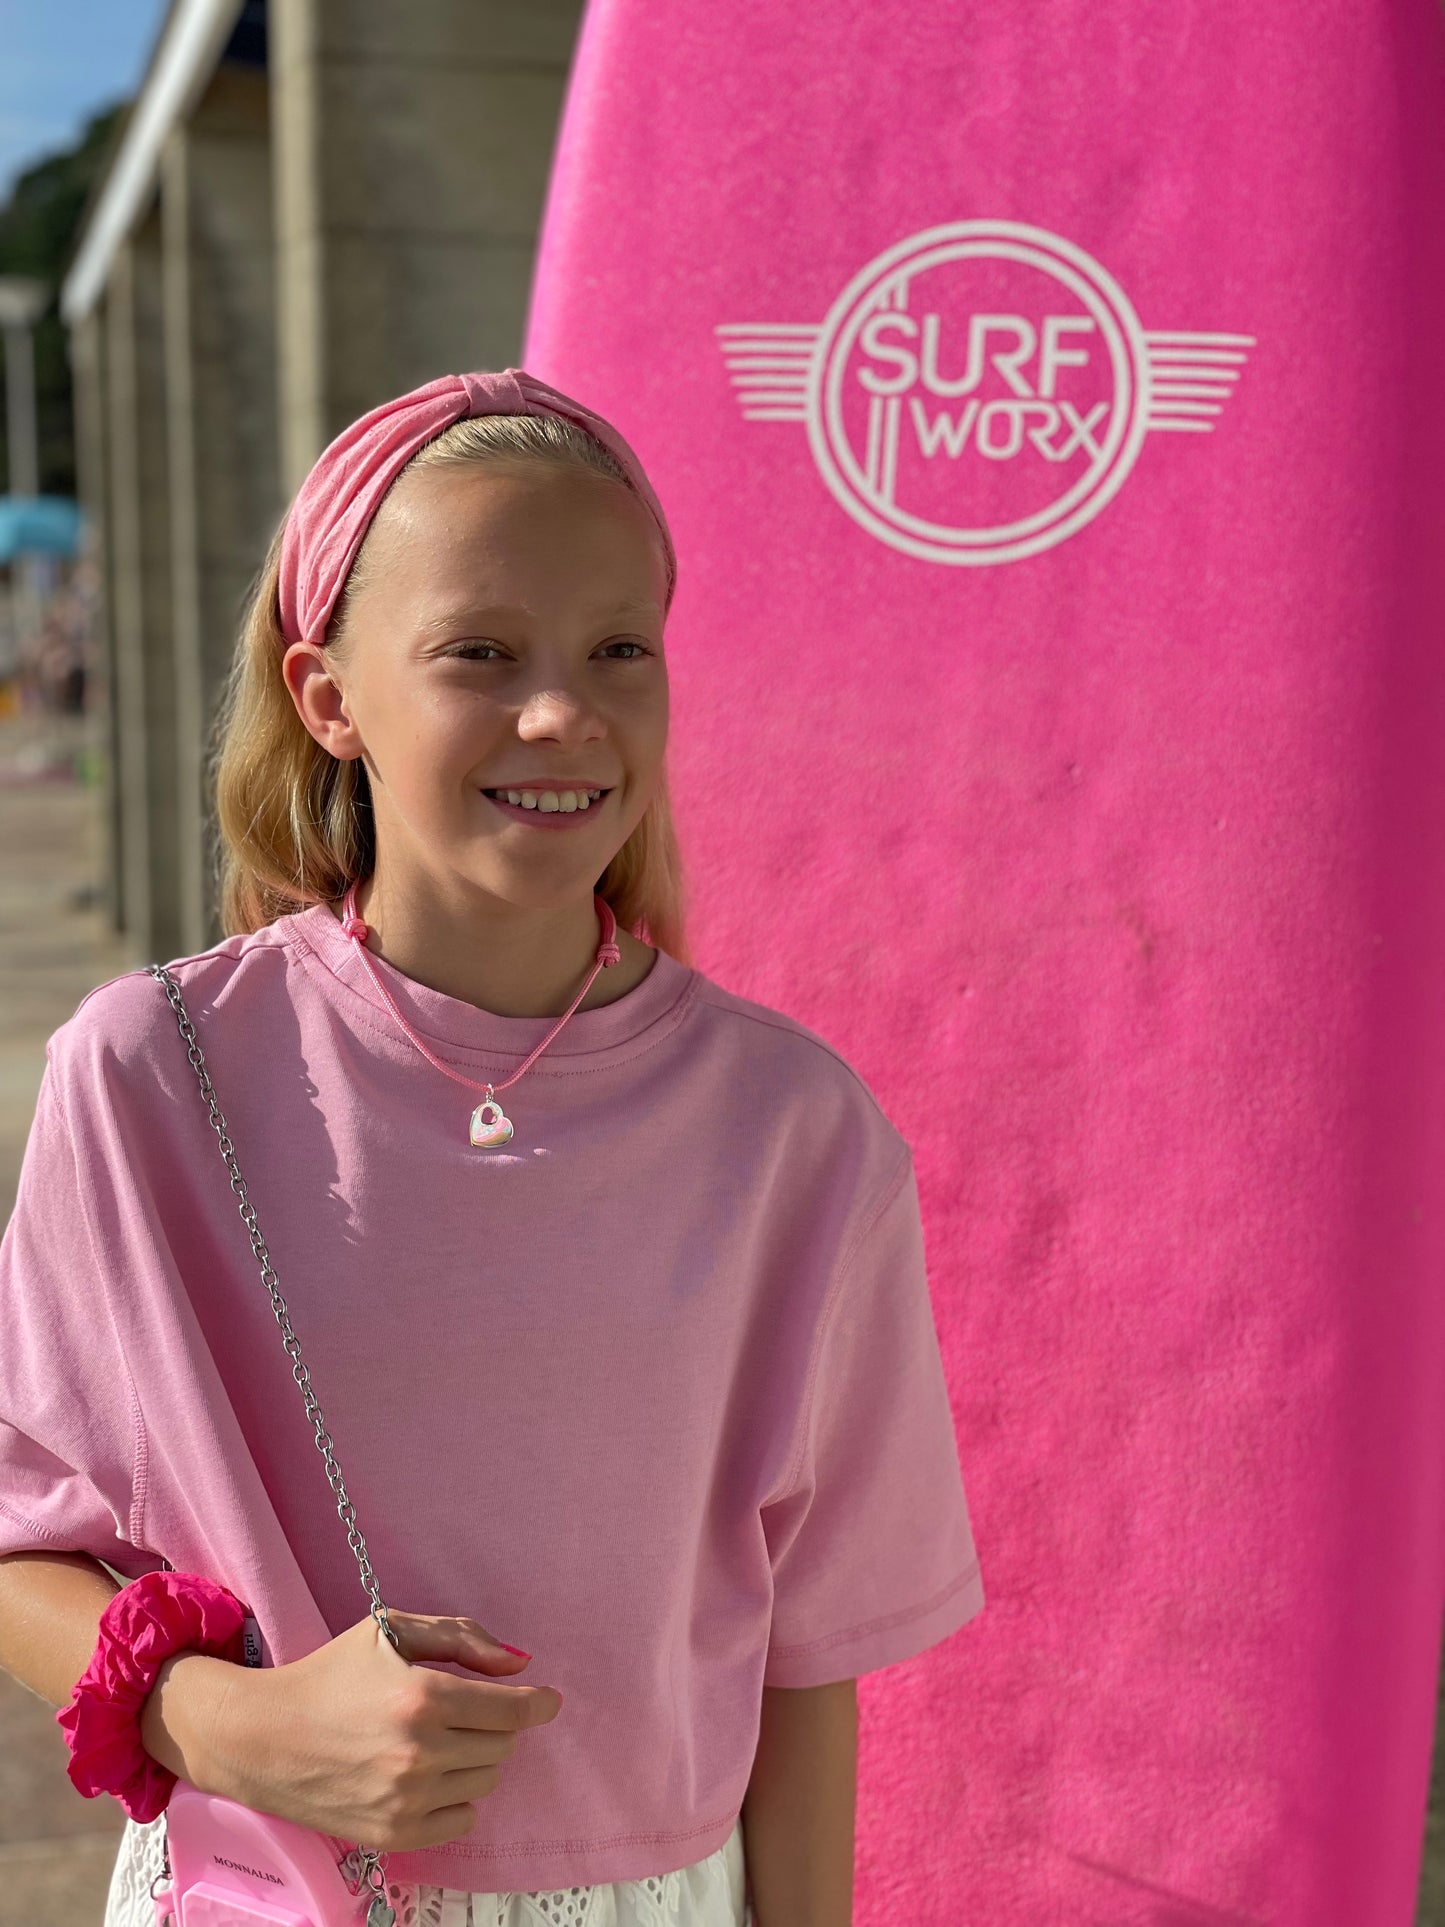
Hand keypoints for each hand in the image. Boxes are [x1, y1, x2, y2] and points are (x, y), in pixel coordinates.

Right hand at [153, 1610, 561, 1851]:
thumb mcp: (391, 1630)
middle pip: (502, 1745)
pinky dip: (457, 1796)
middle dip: (496, 1724)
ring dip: (476, 1756)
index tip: (546, 1700)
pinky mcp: (393, 1835)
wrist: (262, 1737)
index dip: (538, 1703)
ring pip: (485, 1779)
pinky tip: (429, 1774)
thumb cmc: (329, 1674)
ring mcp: (406, 1800)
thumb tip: (519, 1664)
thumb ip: (462, 1637)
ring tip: (439, 1738)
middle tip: (465, 1710)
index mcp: (423, 1697)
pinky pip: (462, 1819)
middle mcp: (419, 1754)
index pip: (512, 1710)